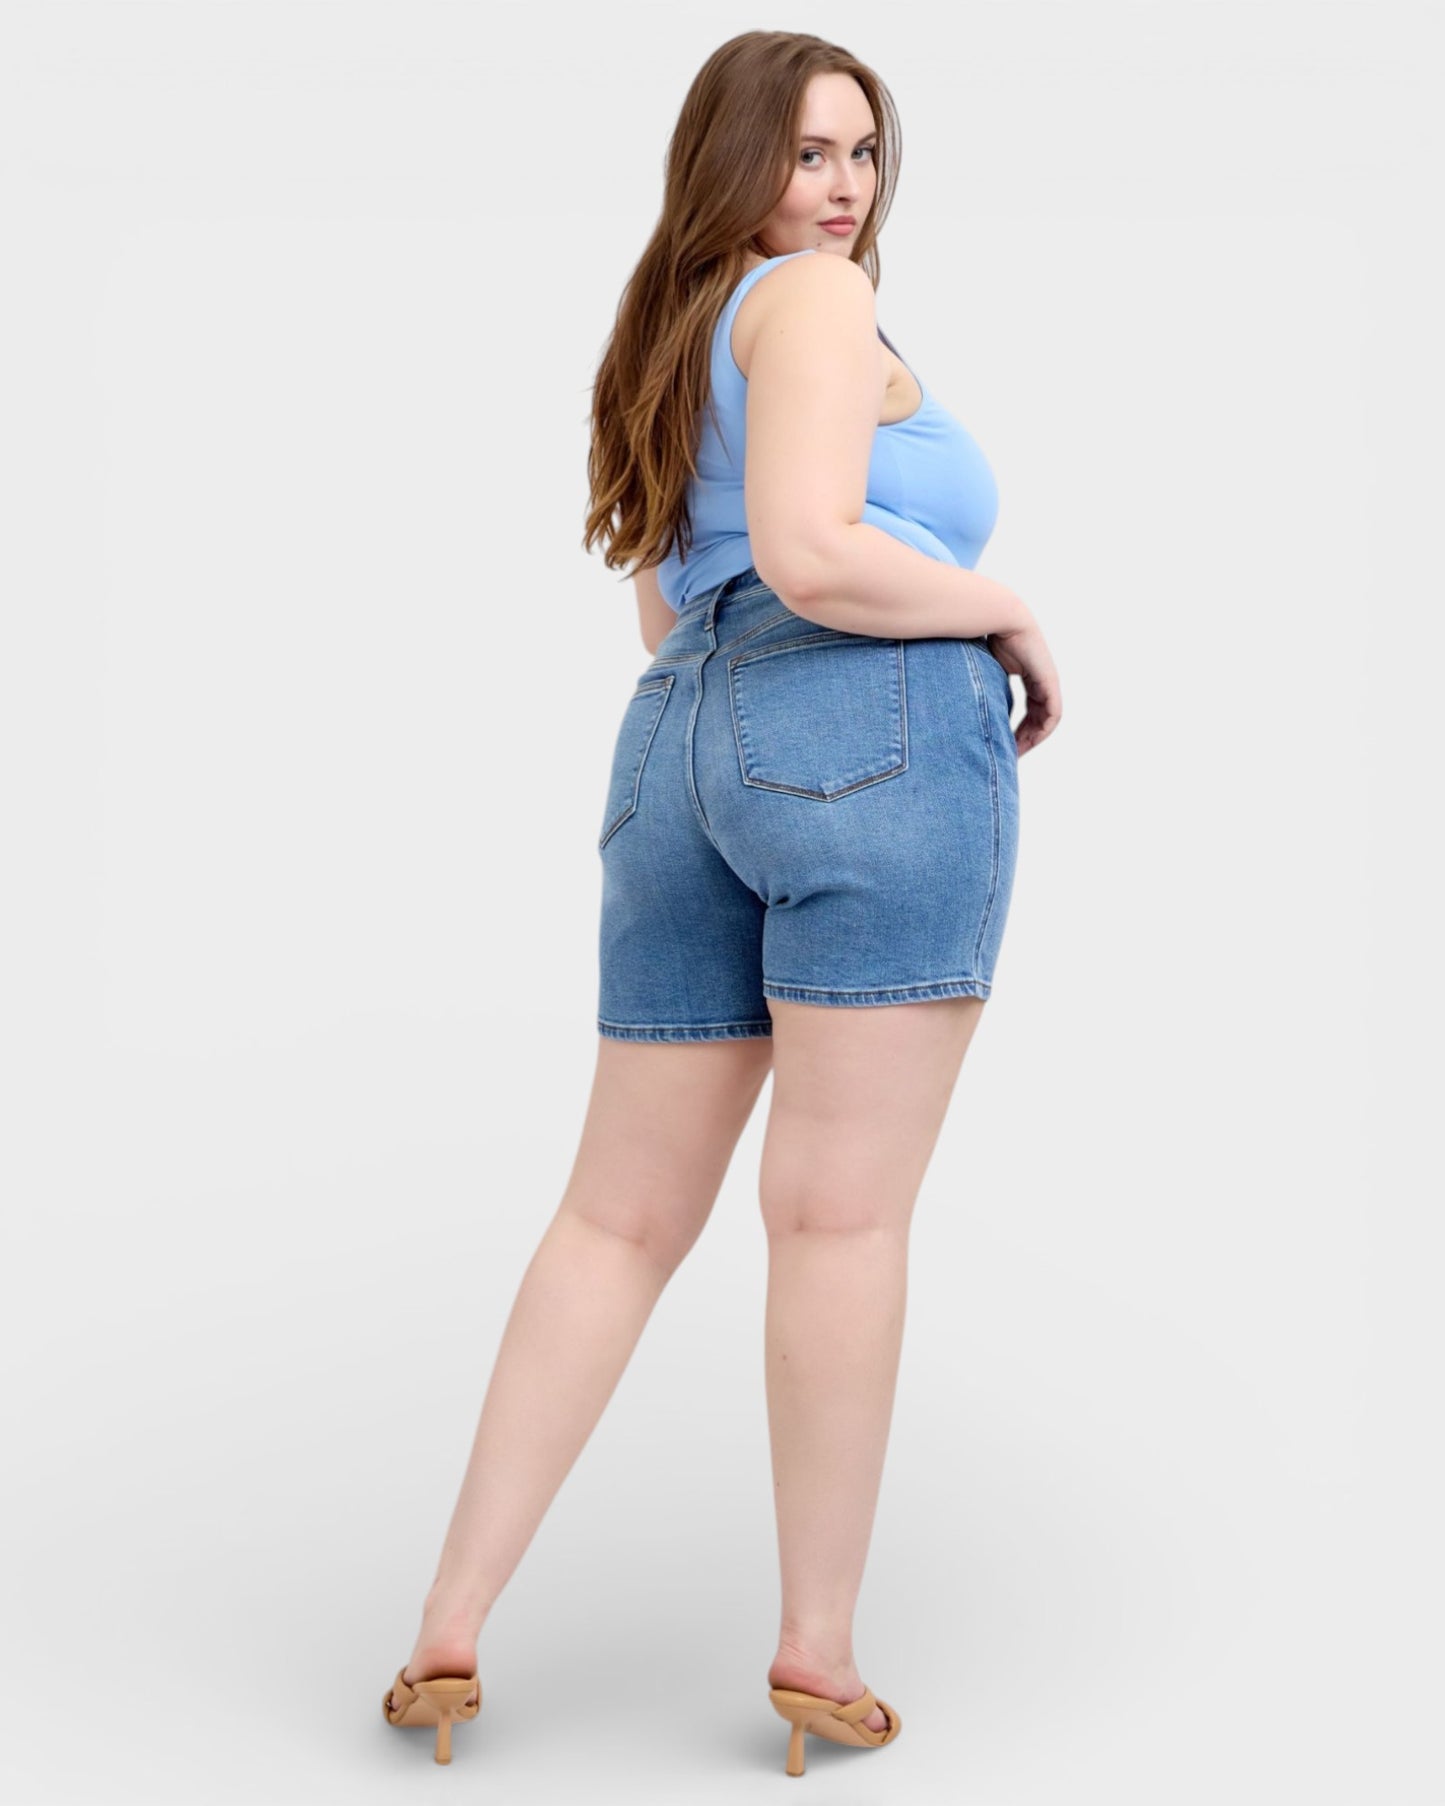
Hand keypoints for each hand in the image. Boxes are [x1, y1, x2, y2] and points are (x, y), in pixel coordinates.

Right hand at [987, 612, 1060, 755]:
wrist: (998, 616)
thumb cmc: (982, 635)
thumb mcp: (981, 666)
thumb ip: (978, 682)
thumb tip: (956, 698)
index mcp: (1026, 673)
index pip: (1029, 708)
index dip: (1018, 728)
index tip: (1004, 743)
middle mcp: (1040, 678)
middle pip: (1038, 717)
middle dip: (1025, 737)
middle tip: (1011, 755)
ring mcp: (1047, 680)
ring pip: (1047, 719)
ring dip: (1033, 738)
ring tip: (1017, 753)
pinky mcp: (1049, 682)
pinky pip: (1053, 714)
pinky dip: (1042, 731)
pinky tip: (1028, 741)